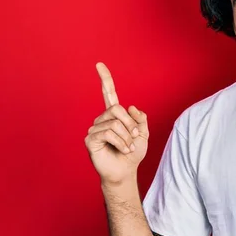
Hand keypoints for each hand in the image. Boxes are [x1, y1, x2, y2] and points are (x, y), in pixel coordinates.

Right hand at [84, 62, 148, 184]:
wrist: (126, 171)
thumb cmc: (133, 152)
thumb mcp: (143, 133)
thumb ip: (140, 118)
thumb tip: (130, 106)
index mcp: (115, 115)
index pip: (108, 94)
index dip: (105, 79)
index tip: (99, 64)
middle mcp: (102, 119)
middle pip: (117, 109)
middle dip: (131, 124)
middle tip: (135, 137)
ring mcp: (95, 128)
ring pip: (115, 123)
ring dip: (127, 137)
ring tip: (128, 147)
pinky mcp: (91, 139)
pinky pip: (109, 133)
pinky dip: (121, 142)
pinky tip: (122, 150)